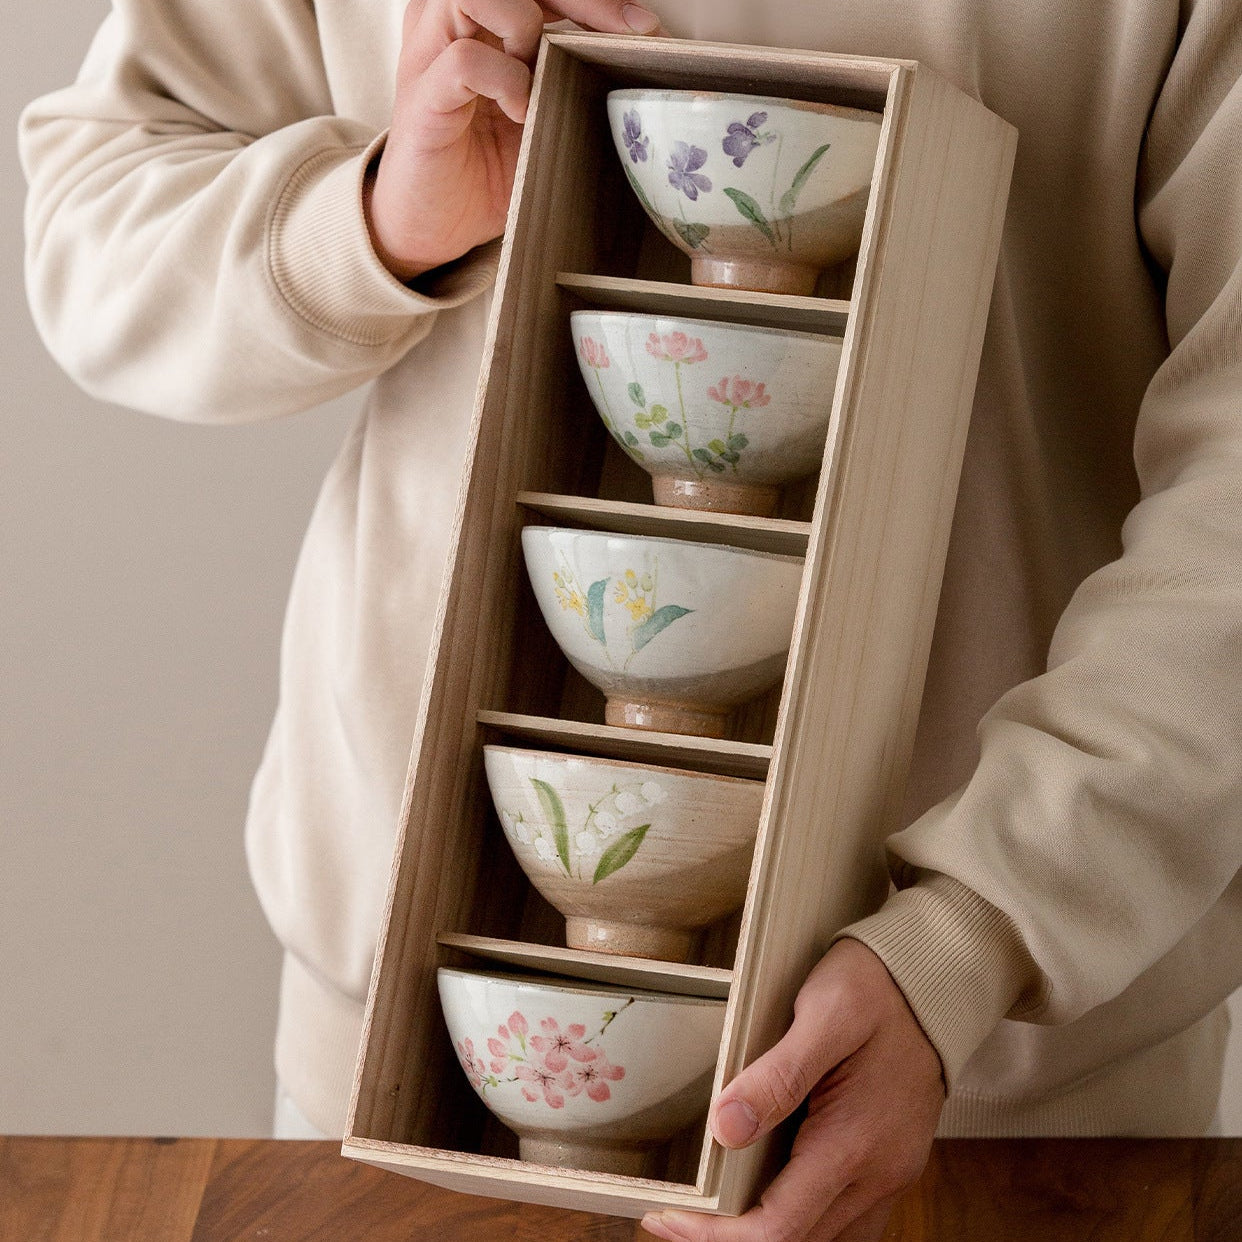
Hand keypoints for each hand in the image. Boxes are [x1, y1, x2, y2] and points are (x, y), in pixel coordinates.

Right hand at [366, 0, 663, 279]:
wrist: (435, 226)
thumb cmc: (486, 170)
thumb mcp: (542, 116)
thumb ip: (570, 76)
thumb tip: (637, 56)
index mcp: (478, 19)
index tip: (641, 26)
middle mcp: (448, 22)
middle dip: (579, 0)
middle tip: (620, 36)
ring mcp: (430, 53)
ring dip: (527, 27)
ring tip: (542, 77)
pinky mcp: (422, 95)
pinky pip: (466, 59)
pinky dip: (504, 81)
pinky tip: (520, 113)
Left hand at [641, 939, 945, 1241]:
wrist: (938, 982)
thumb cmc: (879, 988)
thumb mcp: (826, 1012)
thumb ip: (778, 1075)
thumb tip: (727, 1128)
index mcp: (856, 1144)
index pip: (777, 1228)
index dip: (715, 1236)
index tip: (669, 1218)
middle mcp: (877, 1174)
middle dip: (728, 1239)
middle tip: (674, 1217)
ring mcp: (888, 1175)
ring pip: (820, 1240)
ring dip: (764, 1236)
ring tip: (710, 1215)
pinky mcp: (889, 1165)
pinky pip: (842, 1221)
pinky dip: (798, 1223)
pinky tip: (763, 1200)